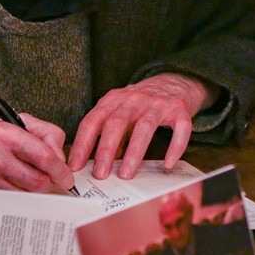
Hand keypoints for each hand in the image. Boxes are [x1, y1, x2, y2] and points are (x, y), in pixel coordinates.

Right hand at [0, 113, 73, 191]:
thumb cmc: (0, 135)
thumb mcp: (25, 123)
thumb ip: (50, 136)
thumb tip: (61, 161)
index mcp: (6, 133)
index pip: (44, 157)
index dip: (60, 170)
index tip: (67, 177)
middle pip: (37, 181)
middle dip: (50, 182)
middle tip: (51, 178)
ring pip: (27, 194)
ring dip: (37, 189)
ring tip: (34, 177)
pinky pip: (14, 199)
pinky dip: (23, 193)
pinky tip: (21, 183)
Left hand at [68, 73, 218, 178]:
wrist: (174, 80)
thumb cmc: (142, 103)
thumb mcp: (120, 111)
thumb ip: (109, 133)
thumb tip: (96, 164)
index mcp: (114, 100)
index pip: (93, 121)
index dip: (82, 144)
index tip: (75, 167)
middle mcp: (134, 99)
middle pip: (116, 123)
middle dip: (106, 150)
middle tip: (100, 174)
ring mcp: (158, 104)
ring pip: (144, 127)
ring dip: (134, 152)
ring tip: (126, 174)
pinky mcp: (179, 109)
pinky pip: (179, 129)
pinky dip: (174, 147)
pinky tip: (168, 164)